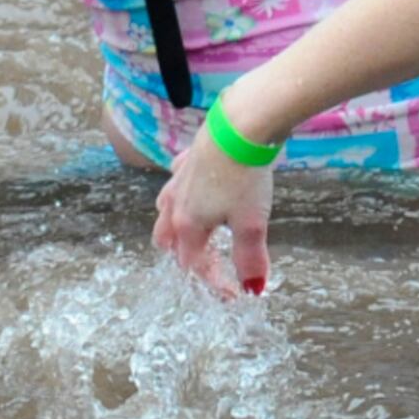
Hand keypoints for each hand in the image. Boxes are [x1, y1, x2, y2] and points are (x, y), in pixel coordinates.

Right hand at [151, 119, 278, 294]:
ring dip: (172, 223)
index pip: (193, 263)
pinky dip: (181, 188)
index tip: (235, 293)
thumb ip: (249, 258)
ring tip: (185, 228)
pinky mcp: (190, 154)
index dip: (213, 281)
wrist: (240, 126)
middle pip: (167, 236)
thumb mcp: (251, 224)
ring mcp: (180, 176)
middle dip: (180, 254)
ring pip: (166, 206)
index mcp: (189, 224)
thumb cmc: (244, 177)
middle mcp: (177, 202)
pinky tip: (192, 183)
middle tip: (199, 264)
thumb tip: (253, 288)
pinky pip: (177, 177)